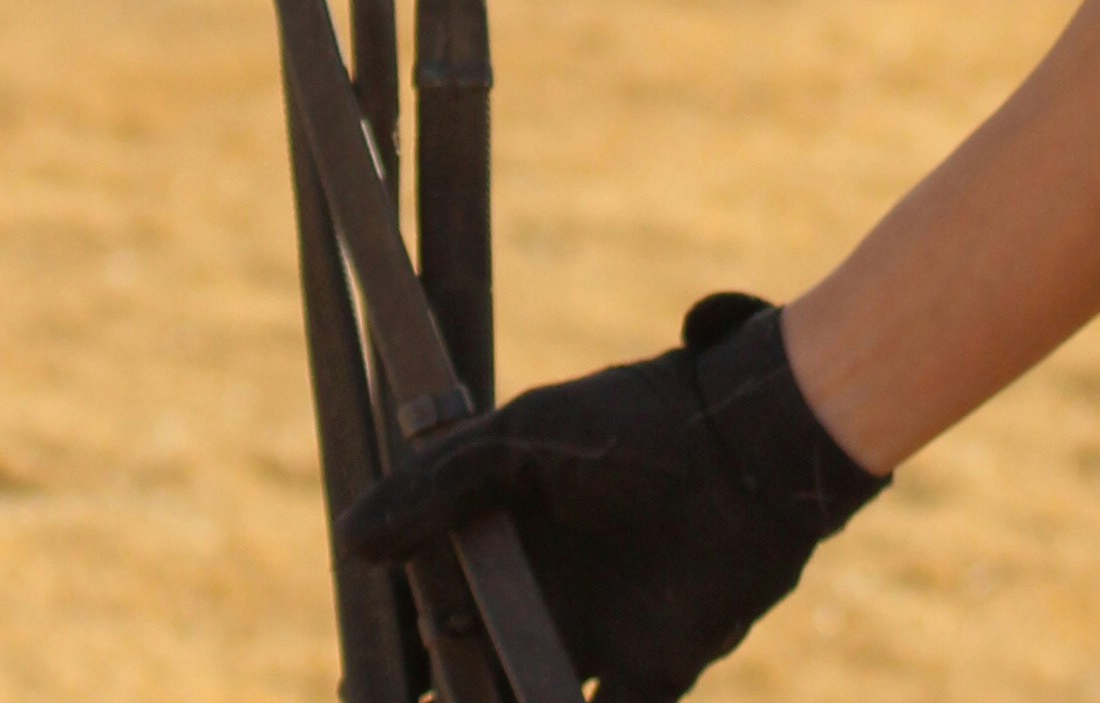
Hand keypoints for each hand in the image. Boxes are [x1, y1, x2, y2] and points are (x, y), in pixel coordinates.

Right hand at [338, 289, 888, 699]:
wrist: (747, 446)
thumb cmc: (634, 423)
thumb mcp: (525, 437)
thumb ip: (441, 484)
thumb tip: (352, 542)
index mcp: (505, 537)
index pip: (432, 603)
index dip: (392, 644)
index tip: (361, 676)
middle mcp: (542, 594)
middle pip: (467, 670)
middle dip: (435, 692)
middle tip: (392, 702)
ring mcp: (593, 638)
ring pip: (521, 697)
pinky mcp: (647, 674)